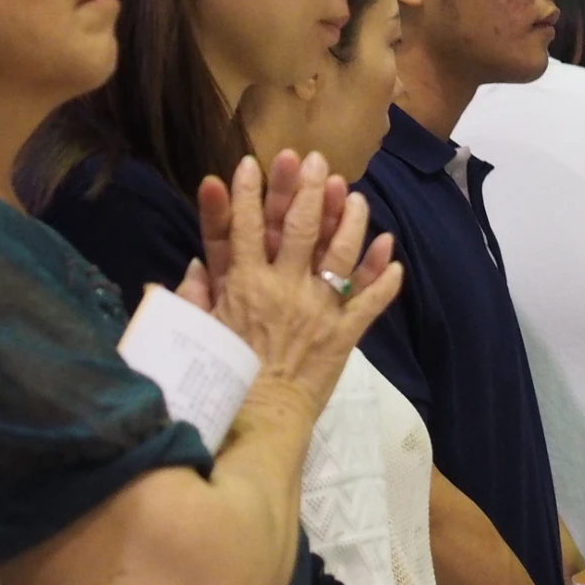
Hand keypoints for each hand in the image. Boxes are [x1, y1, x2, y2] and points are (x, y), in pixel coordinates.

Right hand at [197, 154, 402, 419]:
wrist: (256, 424)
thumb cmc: (220, 380)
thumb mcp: (192, 334)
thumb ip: (190, 297)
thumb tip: (194, 265)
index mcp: (242, 285)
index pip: (243, 227)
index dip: (246, 194)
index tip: (249, 163)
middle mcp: (283, 288)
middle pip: (298, 227)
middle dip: (306, 189)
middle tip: (314, 160)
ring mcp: (318, 309)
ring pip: (339, 253)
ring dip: (349, 221)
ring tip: (355, 195)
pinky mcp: (343, 335)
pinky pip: (369, 301)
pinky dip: (384, 277)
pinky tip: (393, 250)